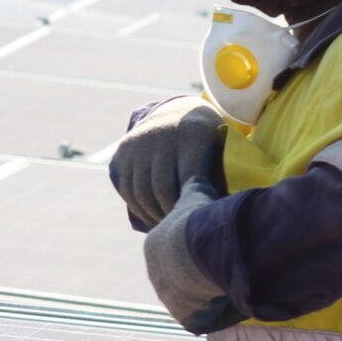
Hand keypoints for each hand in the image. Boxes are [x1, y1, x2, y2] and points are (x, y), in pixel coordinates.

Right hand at [110, 98, 227, 228]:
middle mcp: (161, 137)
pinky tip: (151, 217)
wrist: (176, 112)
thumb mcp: (219, 148)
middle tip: (180, 229)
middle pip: (161, 189)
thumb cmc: (207, 141)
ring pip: (141, 192)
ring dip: (152, 215)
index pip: (188, 180)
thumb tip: (218, 212)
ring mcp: (138, 144)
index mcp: (191, 135)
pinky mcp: (123, 152)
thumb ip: (219, 176)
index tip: (198, 220)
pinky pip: (126, 188)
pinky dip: (138, 208)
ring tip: (165, 226)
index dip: (191, 205)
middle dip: (171, 214)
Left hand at [143, 178, 243, 334]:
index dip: (192, 246)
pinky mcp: (184, 316)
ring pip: (188, 296)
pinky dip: (212, 310)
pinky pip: (199, 315)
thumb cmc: (198, 221)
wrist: (201, 252)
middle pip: (178, 275)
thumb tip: (196, 174)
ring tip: (227, 283)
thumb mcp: (195, 195)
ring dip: (205, 292)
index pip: (172, 249)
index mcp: (154, 247)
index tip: (211, 245)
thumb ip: (193, 187)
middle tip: (220, 265)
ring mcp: (168, 297)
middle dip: (196, 271)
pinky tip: (227, 301)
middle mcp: (155, 274)